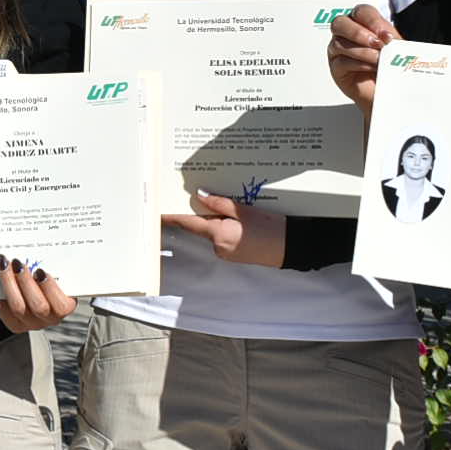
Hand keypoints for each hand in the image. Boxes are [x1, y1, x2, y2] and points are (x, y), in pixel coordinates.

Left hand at [0, 256, 76, 333]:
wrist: (37, 293)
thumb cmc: (48, 281)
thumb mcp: (58, 275)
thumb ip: (55, 268)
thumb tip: (46, 246)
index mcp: (64, 306)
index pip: (61, 306)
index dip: (50, 288)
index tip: (40, 271)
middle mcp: (49, 318)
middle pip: (38, 305)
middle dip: (25, 282)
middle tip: (17, 263)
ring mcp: (32, 323)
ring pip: (19, 308)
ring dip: (10, 284)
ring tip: (5, 267)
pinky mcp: (17, 325)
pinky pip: (7, 316)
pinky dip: (2, 301)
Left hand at [164, 191, 287, 267]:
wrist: (292, 247)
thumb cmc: (271, 227)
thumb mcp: (245, 210)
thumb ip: (220, 204)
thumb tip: (199, 196)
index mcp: (219, 234)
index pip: (189, 223)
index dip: (172, 216)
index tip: (158, 210)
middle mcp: (218, 247)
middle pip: (202, 226)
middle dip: (203, 212)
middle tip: (203, 194)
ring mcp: (226, 253)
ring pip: (213, 231)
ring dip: (217, 220)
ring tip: (233, 207)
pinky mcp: (234, 255)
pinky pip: (223, 237)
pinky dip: (226, 227)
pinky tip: (240, 220)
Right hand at [327, 4, 400, 107]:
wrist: (386, 87)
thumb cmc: (387, 64)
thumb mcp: (393, 47)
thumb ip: (389, 39)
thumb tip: (386, 38)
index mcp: (361, 22)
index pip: (361, 12)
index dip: (372, 21)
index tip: (387, 36)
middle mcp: (345, 34)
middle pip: (340, 23)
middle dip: (359, 33)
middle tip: (377, 44)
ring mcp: (337, 50)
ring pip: (340, 44)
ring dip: (363, 52)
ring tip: (379, 60)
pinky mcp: (336, 68)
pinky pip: (342, 62)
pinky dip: (360, 64)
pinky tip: (373, 68)